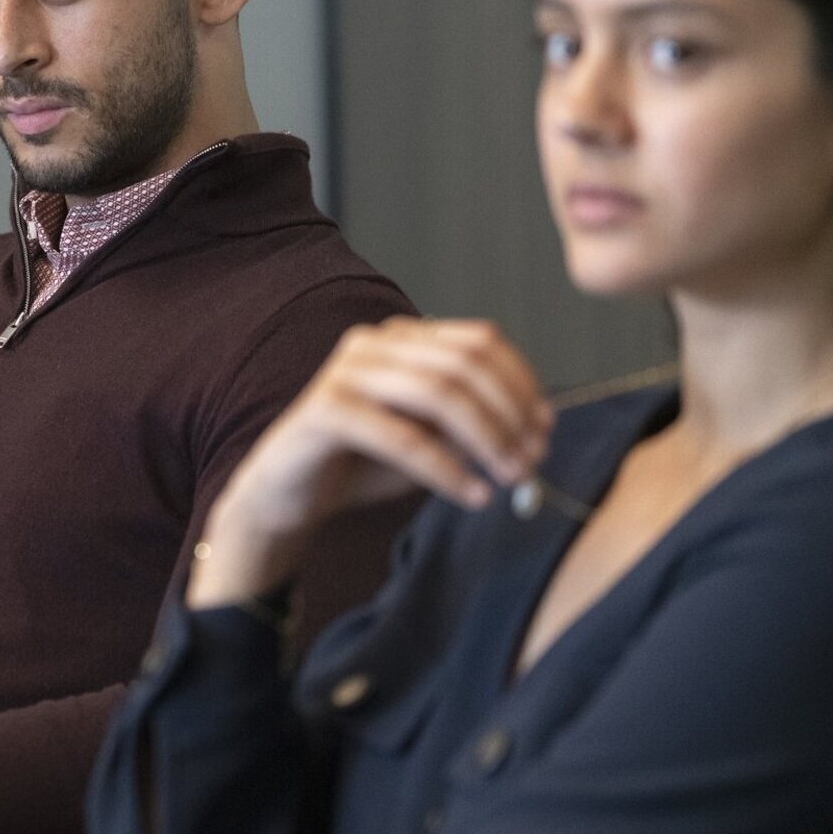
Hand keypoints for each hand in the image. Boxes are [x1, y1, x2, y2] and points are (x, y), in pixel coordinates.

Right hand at [190, 318, 551, 605]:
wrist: (287, 494)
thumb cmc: (362, 462)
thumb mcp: (428, 437)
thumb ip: (470, 424)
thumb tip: (536, 426)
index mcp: (402, 337)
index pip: (480, 340)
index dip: (521, 382)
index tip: (544, 429)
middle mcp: (374, 342)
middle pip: (465, 363)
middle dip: (509, 414)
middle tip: (532, 461)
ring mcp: (346, 370)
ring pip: (439, 393)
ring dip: (485, 439)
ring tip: (508, 480)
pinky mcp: (326, 409)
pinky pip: (402, 437)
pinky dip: (445, 469)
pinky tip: (471, 496)